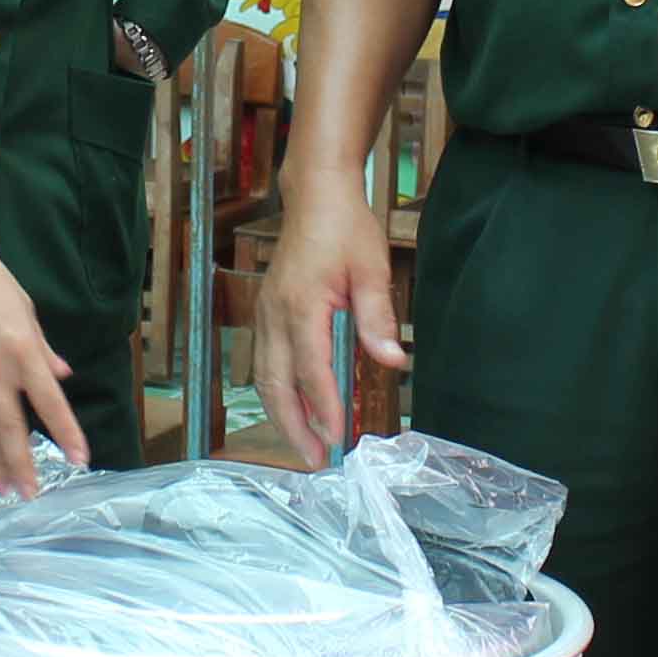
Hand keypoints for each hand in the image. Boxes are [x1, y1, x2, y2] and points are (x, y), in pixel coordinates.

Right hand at [0, 218, 87, 504]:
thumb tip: (61, 373)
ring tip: (1, 488)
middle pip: (10, 427)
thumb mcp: (26, 308)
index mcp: (22, 351)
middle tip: (29, 494)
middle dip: (22, 464)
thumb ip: (42, 348)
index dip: (66, 433)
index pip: (50, 402)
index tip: (79, 459)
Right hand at [251, 180, 402, 472]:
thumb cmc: (345, 229)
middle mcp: (275, 314)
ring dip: (282, 415)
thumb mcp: (371, 269)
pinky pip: (266, 363)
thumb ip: (378, 319)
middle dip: (293, 426)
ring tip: (305, 446)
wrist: (314, 196)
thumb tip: (392, 362)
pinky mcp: (267, 315)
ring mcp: (266, 315)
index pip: (311, 368)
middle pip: (275, 384)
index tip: (338, 437)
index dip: (323, 406)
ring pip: (264, 377)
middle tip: (317, 460)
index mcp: (301, 304)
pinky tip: (295, 410)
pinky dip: (277, 393)